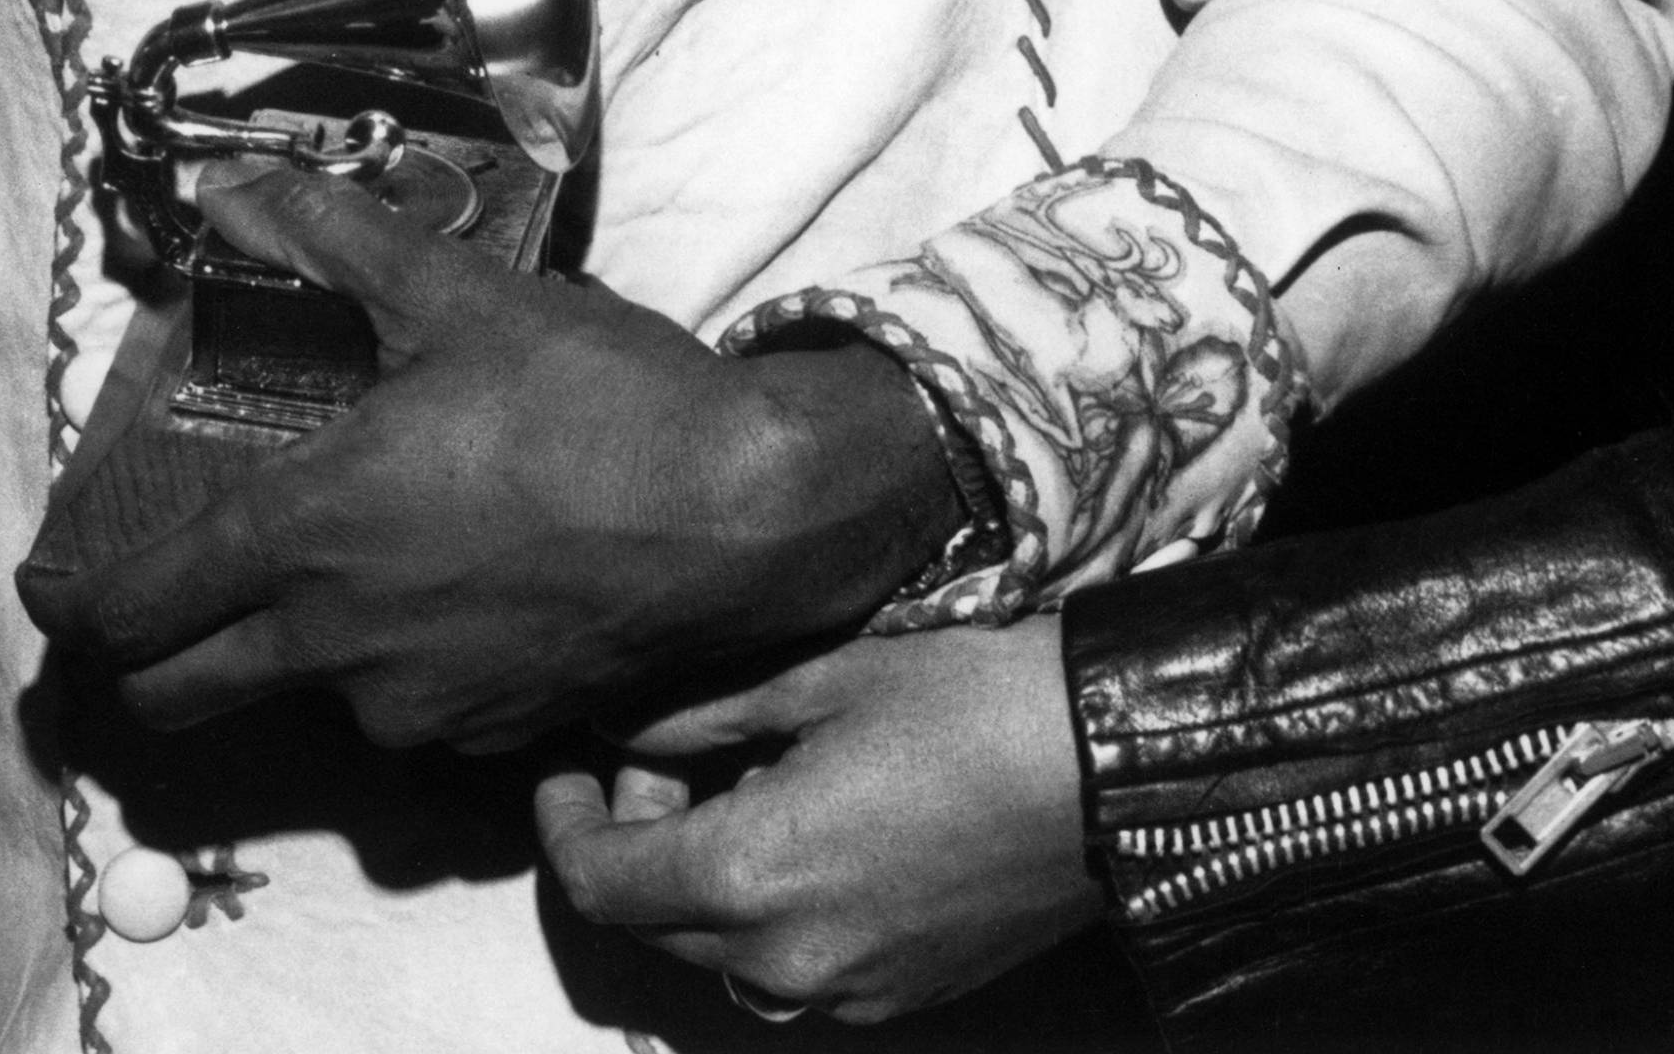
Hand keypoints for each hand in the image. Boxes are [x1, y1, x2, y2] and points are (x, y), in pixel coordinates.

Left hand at [21, 167, 955, 751]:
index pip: (130, 611)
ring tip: (329, 578)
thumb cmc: (596, 399)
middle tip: (140, 616)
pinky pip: (400, 716)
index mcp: (303, 535)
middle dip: (137, 668)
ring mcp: (412, 708)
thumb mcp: (460, 296)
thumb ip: (333, 241)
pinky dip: (389, 674)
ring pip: (296, 704)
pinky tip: (438, 602)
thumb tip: (233, 186)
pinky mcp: (488, 742)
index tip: (47, 595)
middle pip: (175, 698)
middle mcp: (335, 643)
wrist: (747, 516)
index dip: (69, 612)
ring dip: (282, 659)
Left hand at [534, 622, 1100, 1022]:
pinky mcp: (902, 994)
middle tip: (674, 751)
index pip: (602, 882)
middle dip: (641, 837)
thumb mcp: (816, 680)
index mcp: (753, 878)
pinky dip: (775, 907)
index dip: (564, 824)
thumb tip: (618, 729)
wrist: (1109, 767)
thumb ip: (696, 715)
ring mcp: (851, 991)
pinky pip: (797, 964)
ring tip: (754, 779)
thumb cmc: (969, 703)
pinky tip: (819, 825)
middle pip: (658, 920)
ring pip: (726, 948)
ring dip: (708, 876)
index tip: (564, 771)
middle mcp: (789, 961)